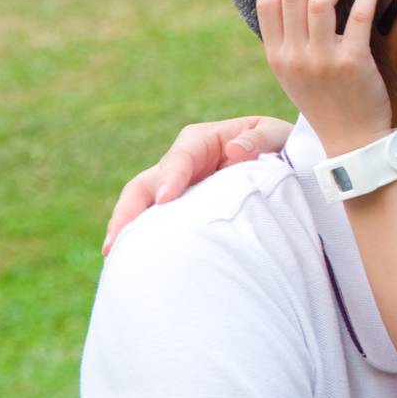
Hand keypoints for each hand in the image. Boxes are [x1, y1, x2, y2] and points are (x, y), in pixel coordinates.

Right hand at [102, 115, 293, 254]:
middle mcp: (180, 164)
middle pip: (145, 185)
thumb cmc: (277, 146)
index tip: (166, 199)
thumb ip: (259, 139)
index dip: (171, 177)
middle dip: (129, 210)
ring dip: (125, 228)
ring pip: (141, 206)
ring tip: (113, 254)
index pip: (180, 159)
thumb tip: (236, 151)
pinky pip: (155, 225)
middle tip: (118, 237)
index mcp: (201, 141)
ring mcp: (176, 190)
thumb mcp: (275, 135)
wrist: (283, 166)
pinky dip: (141, 240)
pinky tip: (131, 262)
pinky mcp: (179, 212)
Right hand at [258, 0, 392, 155]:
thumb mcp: (292, 74)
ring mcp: (323, 60)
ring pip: (320, 2)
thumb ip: (287, 41)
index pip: (267, 2)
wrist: (351, 139)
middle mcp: (294, 56)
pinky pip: (358, 17)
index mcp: (276, 56)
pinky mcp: (353, 63)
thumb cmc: (325, 100)